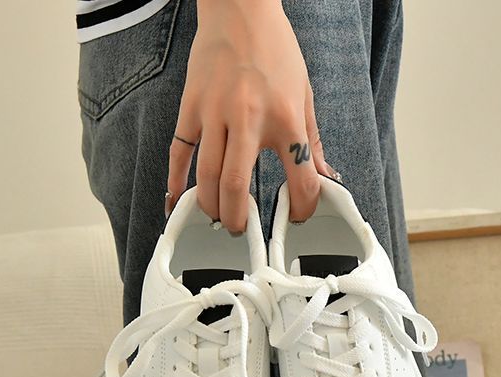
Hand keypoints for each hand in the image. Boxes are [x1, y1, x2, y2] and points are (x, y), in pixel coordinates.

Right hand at [166, 0, 339, 233]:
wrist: (240, 8)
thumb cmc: (275, 50)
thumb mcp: (304, 94)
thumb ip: (312, 141)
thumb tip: (325, 177)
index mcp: (285, 118)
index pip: (299, 178)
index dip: (302, 206)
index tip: (297, 216)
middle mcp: (249, 119)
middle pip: (237, 185)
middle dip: (237, 217)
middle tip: (239, 230)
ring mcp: (215, 113)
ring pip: (207, 174)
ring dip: (209, 205)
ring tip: (215, 218)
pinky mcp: (192, 106)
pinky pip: (179, 151)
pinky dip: (175, 180)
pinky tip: (176, 200)